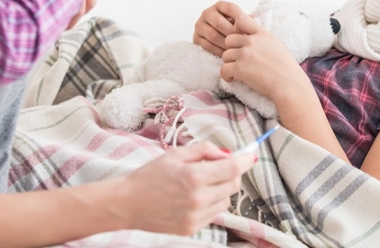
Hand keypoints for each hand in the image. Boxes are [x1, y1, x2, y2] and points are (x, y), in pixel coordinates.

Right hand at [111, 142, 254, 235]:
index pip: (232, 169)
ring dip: (221, 190)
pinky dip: (211, 204)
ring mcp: (195, 216)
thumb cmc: (149, 175)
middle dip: (231, 173)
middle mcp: (198, 198)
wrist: (127, 203)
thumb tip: (226, 154)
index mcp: (194, 176)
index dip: (245, 161)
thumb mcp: (175, 154)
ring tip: (201, 184)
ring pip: (227, 201)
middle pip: (233, 185)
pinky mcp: (192, 228)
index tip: (251, 155)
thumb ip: (204, 150)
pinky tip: (194, 198)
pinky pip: (214, 214)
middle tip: (219, 167)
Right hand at [193, 1, 246, 56]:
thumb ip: (245, 20)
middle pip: (219, 22)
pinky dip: (218, 51)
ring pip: (213, 35)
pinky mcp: (196, 38)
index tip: (247, 29)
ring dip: (225, 44)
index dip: (239, 18)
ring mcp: (200, 25)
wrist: (220, 38)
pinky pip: (208, 45)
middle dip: (232, 34)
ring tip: (236, 49)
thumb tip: (251, 18)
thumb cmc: (233, 28)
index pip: (230, 8)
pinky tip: (227, 53)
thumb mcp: (239, 21)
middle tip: (242, 42)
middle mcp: (207, 13)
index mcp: (220, 6)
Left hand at [221, 14, 309, 101]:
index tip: (240, 40)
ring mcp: (245, 54)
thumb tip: (251, 38)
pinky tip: (233, 79)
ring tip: (238, 72)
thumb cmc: (287, 69)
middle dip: (232, 50)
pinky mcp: (240, 68)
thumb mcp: (277, 46)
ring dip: (229, 64)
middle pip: (229, 40)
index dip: (236, 29)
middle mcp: (252, 42)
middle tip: (238, 60)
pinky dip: (226, 75)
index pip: (241, 19)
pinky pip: (224, 69)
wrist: (290, 85)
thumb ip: (262, 40)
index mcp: (263, 34)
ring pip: (225, 55)